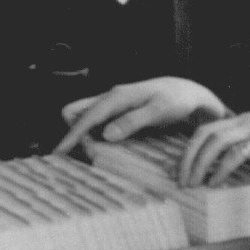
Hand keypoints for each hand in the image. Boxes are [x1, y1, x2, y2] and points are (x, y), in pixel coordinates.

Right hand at [56, 78, 227, 154]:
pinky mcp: (116, 111)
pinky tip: (101, 148)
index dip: (72, 135)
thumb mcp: (158, 111)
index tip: (61, 153)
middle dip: (74, 133)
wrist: (188, 93)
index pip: (85, 116)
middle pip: (75, 112)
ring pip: (83, 117)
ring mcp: (112, 104)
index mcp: (117, 96)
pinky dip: (92, 135)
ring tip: (94, 156)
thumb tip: (106, 135)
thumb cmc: (176, 100)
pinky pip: (95, 122)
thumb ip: (132, 121)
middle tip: (89, 155)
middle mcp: (109, 97)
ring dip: (82, 135)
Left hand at [180, 111, 249, 181]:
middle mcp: (244, 121)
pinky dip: (221, 169)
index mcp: (243, 120)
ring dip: (199, 164)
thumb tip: (230, 168)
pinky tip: (214, 183)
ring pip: (215, 142)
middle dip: (187, 156)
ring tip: (192, 183)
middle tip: (178, 178)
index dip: (189, 148)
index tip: (179, 167)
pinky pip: (235, 154)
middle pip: (204, 133)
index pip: (206, 129)